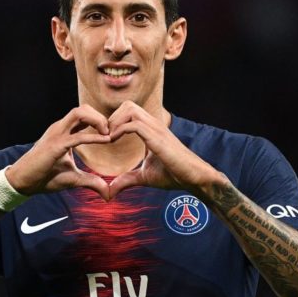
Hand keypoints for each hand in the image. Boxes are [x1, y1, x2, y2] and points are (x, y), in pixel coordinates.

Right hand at [5, 105, 111, 198]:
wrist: (23, 182)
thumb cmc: (45, 177)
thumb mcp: (73, 179)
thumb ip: (91, 181)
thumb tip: (107, 193)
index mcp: (64, 132)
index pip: (84, 116)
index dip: (100, 122)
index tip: (113, 135)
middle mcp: (60, 128)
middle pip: (83, 109)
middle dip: (101, 117)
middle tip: (112, 133)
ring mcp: (56, 134)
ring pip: (79, 113)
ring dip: (98, 120)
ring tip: (108, 134)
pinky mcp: (55, 145)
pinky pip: (78, 136)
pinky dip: (94, 137)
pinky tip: (106, 140)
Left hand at [107, 101, 223, 198]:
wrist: (193, 177)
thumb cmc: (173, 174)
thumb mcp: (144, 177)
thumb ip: (127, 180)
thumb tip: (109, 191)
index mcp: (151, 129)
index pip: (129, 111)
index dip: (113, 122)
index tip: (104, 139)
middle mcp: (153, 124)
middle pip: (127, 105)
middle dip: (111, 118)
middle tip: (104, 137)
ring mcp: (156, 129)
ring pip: (130, 109)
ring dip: (114, 122)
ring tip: (107, 139)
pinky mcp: (157, 138)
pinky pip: (134, 124)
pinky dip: (119, 130)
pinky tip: (113, 142)